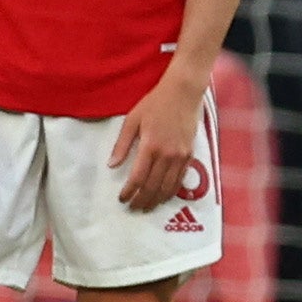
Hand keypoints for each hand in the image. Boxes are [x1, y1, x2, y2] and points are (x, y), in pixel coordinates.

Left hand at [112, 73, 206, 209]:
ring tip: (148, 207)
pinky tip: (165, 196)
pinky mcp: (190, 154)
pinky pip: (181, 178)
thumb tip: (112, 165)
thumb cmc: (155, 103)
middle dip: (142, 199)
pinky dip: (172, 190)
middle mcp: (167, 154)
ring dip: (157, 199)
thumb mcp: (132, 120)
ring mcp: (180, 155)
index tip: (122, 199)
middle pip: (153, 185)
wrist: (183, 93)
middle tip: (133, 208)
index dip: (129, 192)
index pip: (137, 177)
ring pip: (168, 186)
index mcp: (150, 146)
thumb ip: (122, 144)